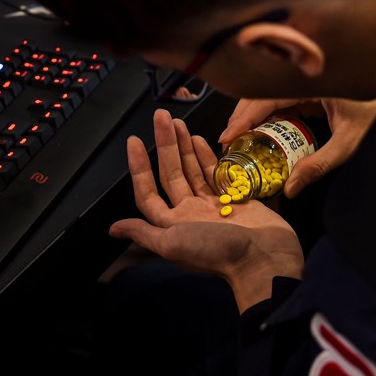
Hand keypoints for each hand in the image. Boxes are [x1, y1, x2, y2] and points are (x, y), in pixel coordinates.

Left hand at [111, 109, 303, 311]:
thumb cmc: (216, 251)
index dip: (139, 167)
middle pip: (171, 174)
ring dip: (183, 147)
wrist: (263, 258)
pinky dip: (206, 157)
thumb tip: (113, 228)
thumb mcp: (172, 244)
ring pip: (192, 170)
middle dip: (165, 145)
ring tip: (177, 122)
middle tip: (161, 117)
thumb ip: (144, 233)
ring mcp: (212, 205)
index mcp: (172, 224)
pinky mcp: (234, 199)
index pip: (148, 192)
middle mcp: (189, 213)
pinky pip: (216, 174)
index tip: (135, 141)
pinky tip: (198, 140)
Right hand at [218, 96, 375, 197]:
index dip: (244, 116)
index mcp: (312, 82)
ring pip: (272, 98)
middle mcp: (307, 80)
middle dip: (243, 116)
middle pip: (264, 94)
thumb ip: (318, 165)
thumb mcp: (348, 143)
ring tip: (239, 140)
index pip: (268, 96)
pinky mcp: (313, 95)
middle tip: (228, 141)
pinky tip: (261, 135)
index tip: (227, 135)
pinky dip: (270, 118)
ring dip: (254, 117)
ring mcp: (309, 87)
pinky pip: (284, 104)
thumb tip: (291, 187)